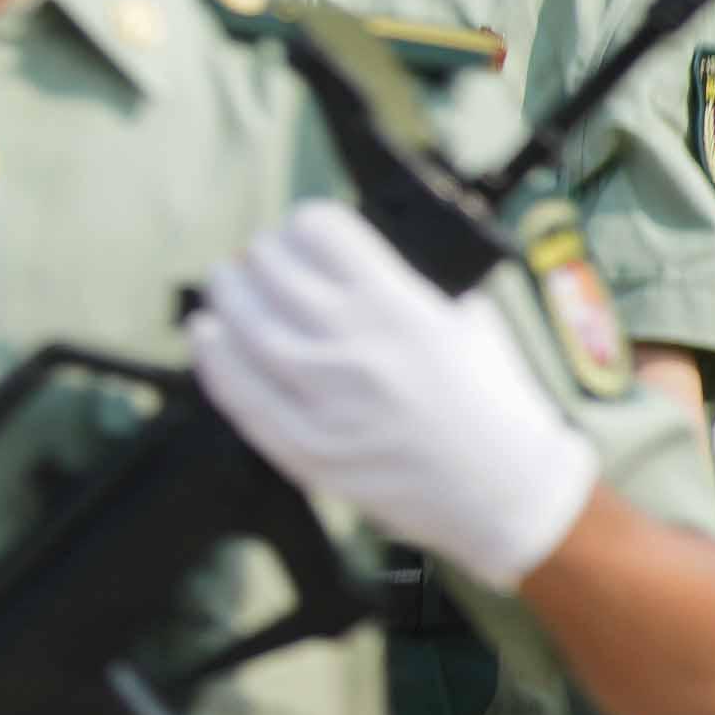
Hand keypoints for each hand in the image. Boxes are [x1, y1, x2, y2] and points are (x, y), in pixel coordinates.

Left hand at [186, 203, 596, 592]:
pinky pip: (239, 396)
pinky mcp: (306, 449)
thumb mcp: (466, 316)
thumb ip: (405, 281)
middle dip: (261, 255)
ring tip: (227, 285)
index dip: (307, 224)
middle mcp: (358, 350)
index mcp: (402, 309)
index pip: (321, 234)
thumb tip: (342, 256)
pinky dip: (215, 358)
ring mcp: (327, 403)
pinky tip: (207, 335)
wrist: (507, 490)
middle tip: (260, 258)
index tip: (304, 231)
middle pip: (273, 274)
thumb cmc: (491, 400)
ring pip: (246, 330)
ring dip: (227, 297)